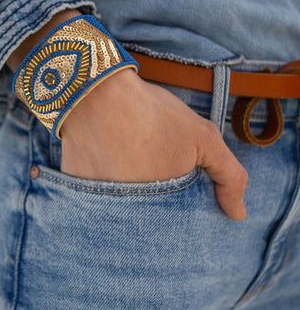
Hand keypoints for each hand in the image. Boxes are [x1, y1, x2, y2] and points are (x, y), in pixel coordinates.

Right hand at [60, 68, 247, 220]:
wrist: (97, 92)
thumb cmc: (152, 114)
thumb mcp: (204, 137)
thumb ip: (229, 176)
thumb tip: (237, 213)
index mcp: (160, 207)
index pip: (175, 220)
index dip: (177, 196)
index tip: (171, 169)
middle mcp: (127, 212)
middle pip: (145, 214)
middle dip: (151, 193)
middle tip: (147, 158)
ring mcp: (98, 201)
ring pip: (119, 204)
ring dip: (125, 187)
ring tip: (127, 155)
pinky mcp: (75, 186)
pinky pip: (92, 191)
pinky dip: (101, 178)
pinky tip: (105, 153)